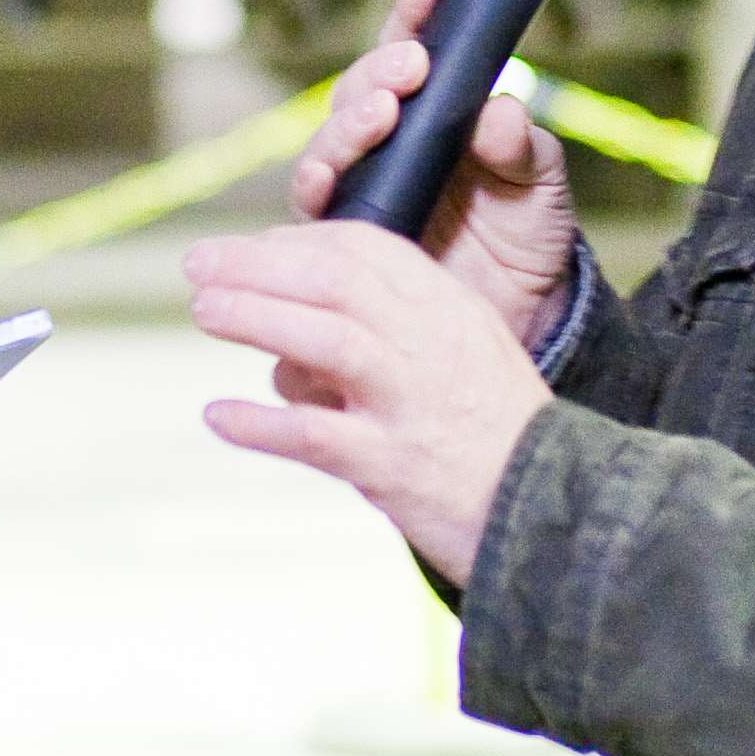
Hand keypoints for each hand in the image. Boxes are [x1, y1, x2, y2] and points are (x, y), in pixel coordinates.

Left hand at [185, 222, 552, 586]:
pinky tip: (219, 415)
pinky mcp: (393, 467)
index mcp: (450, 310)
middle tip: (197, 263)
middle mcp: (431, 346)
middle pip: (335, 281)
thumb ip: (393, 335)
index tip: (252, 247)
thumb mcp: (464, 358)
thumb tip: (293, 346)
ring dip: (255, 318)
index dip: (299, 240)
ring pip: (325, 339)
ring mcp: (411, 404)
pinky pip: (315, 438)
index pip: (369, 249)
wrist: (557, 515)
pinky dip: (260, 424)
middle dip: (257, 264)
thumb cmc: (497, 439)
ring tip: (203, 311)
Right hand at [279, 0, 576, 343]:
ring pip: (329, 142)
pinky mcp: (345, 240)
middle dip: (379, 70)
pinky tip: (328, 175)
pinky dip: (316, 185)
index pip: (412, 54)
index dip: (412, 16)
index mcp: (434, 117)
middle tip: (410, 65)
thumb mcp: (540, 185)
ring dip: (348, 122)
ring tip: (382, 111)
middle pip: (359, 93)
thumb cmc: (527, 237)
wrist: (522, 316)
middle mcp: (388, 147)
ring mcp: (362, 191)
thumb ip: (522, 148)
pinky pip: (314, 209)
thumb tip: (501, 113)